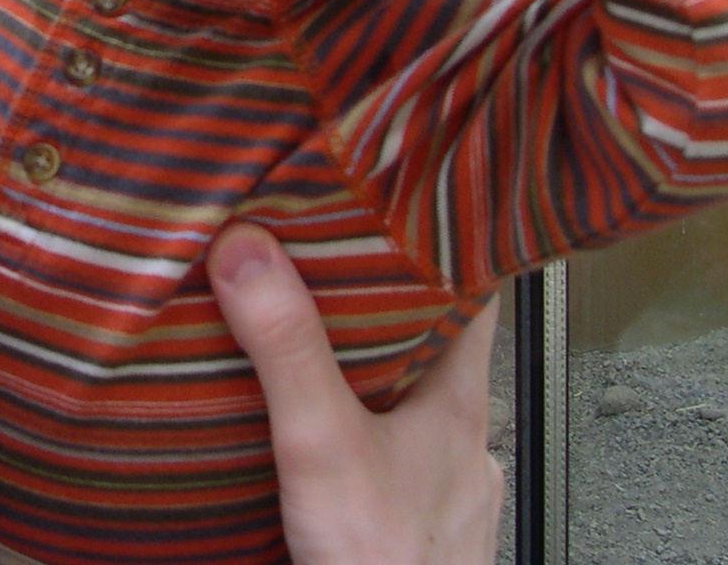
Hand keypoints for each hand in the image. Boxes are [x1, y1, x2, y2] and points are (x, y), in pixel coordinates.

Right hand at [210, 224, 503, 564]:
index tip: (412, 196)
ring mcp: (448, 490)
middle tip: (330, 262)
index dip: (446, 239)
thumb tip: (250, 250)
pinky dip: (366, 442)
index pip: (476, 291)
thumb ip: (287, 349)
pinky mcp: (418, 531)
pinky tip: (326, 445)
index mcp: (459, 402)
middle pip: (438, 345)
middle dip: (384, 306)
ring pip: (417, 408)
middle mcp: (466, 442)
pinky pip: (397, 464)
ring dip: (373, 378)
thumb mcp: (322, 444)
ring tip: (315, 349)